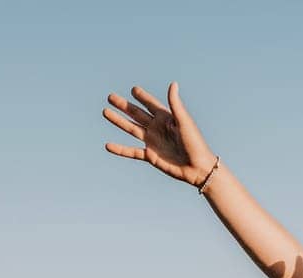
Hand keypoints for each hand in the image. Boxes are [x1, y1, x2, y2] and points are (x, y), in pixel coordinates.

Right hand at [103, 82, 218, 185]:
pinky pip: (132, 152)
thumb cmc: (195, 143)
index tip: (134, 89)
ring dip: (118, 121)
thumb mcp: (184, 122)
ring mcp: (153, 142)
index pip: (151, 104)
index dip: (142, 97)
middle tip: (110, 97)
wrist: (197, 168)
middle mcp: (157, 128)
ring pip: (131, 129)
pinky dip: (120, 149)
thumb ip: (175, 104)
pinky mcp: (150, 156)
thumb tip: (173, 84)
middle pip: (137, 114)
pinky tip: (108, 145)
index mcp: (166, 118)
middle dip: (124, 106)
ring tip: (105, 112)